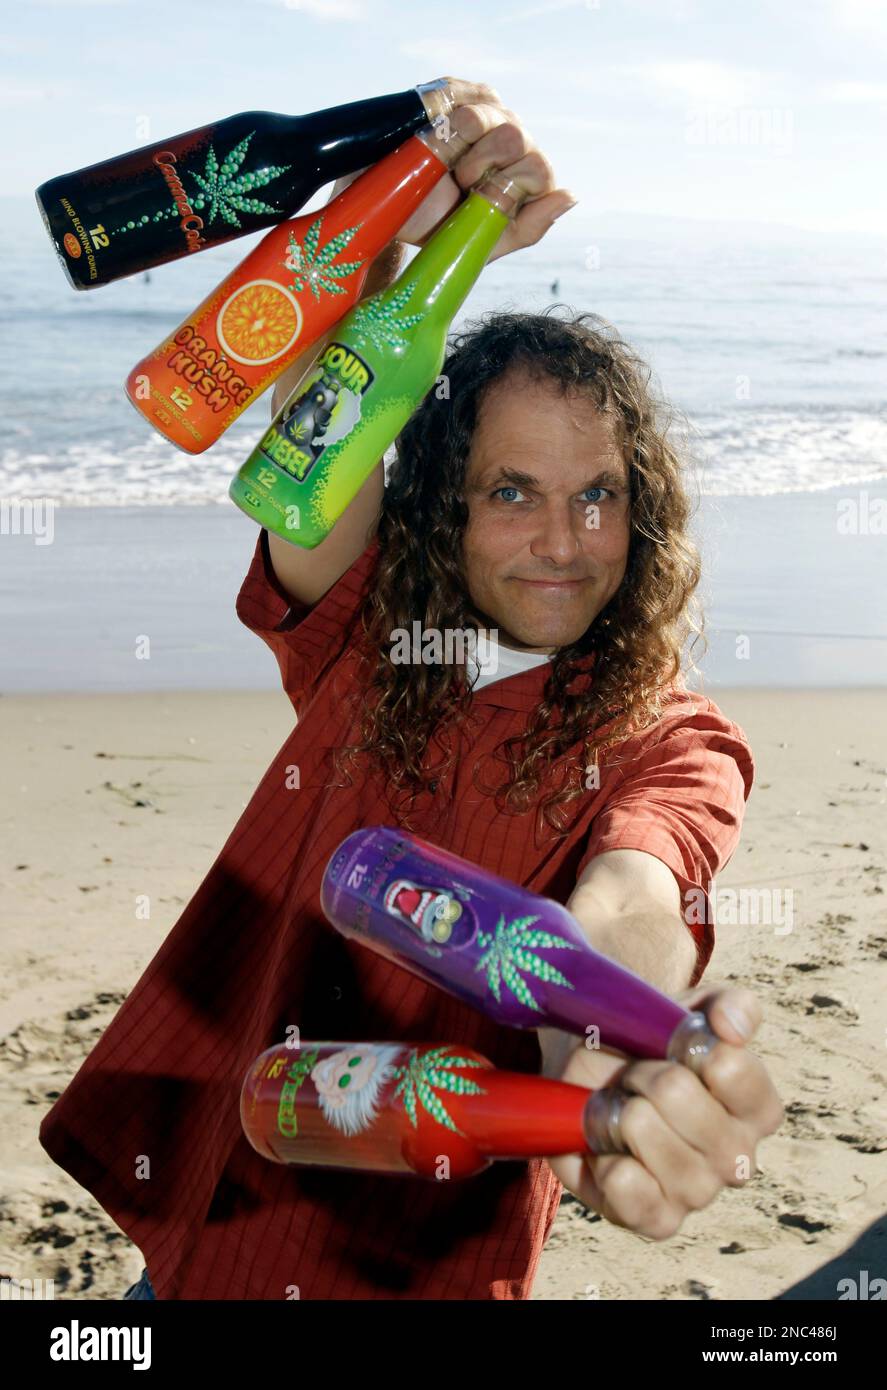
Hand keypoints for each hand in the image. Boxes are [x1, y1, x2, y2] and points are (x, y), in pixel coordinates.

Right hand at [327, 76, 576, 264]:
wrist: (385, 211)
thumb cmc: (437, 228)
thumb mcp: (485, 243)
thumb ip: (531, 226)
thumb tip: (570, 196)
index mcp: (528, 172)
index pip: (540, 170)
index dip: (505, 190)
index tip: (475, 203)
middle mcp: (515, 135)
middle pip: (517, 140)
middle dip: (480, 171)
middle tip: (457, 185)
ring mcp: (488, 108)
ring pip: (486, 118)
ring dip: (458, 150)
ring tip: (441, 165)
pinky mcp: (457, 90)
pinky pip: (456, 100)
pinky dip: (440, 129)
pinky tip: (430, 140)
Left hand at [540, 986, 783, 1240]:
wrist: (596, 1075)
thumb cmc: (654, 1045)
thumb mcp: (691, 1010)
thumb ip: (728, 1005)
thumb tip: (733, 1027)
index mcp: (757, 1107)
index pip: (735, 1070)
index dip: (690, 1048)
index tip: (674, 1045)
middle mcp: (738, 1158)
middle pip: (679, 1096)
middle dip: (642, 1073)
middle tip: (635, 1076)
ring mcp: (698, 1192)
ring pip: (647, 1134)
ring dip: (619, 1110)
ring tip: (622, 1110)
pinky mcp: (658, 1220)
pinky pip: (631, 1192)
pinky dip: (607, 1161)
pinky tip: (609, 1150)